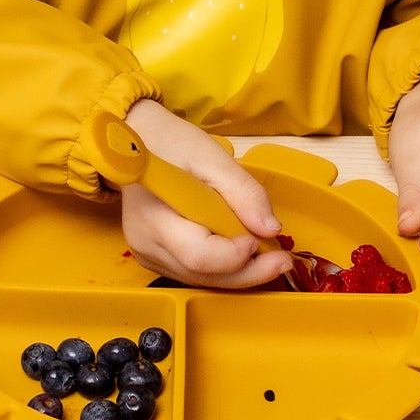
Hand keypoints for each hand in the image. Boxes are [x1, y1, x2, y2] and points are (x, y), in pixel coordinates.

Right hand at [118, 99, 291, 289]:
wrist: (138, 140)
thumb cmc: (171, 143)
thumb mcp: (213, 157)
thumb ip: (244, 193)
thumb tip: (271, 230)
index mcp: (154, 217)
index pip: (199, 255)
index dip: (235, 254)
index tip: (261, 237)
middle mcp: (146, 244)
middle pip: (202, 275)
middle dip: (247, 271)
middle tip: (281, 260)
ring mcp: (147, 254)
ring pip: (201, 279)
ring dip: (237, 272)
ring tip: (266, 254)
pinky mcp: (154, 257)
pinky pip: (194, 272)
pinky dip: (221, 267)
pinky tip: (240, 251)